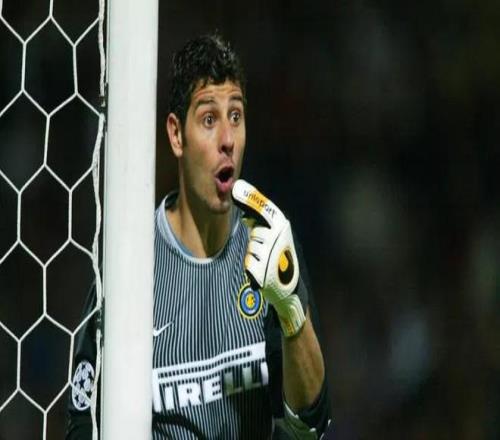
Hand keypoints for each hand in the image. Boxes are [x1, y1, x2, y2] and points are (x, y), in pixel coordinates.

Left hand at [232, 179, 305, 336]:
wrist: (290, 289)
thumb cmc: (281, 259)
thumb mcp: (277, 237)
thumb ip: (264, 223)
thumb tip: (246, 210)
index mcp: (284, 226)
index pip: (264, 208)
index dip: (249, 198)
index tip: (236, 188)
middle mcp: (278, 237)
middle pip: (256, 231)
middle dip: (259, 239)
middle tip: (268, 248)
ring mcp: (271, 253)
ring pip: (252, 247)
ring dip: (256, 254)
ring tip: (269, 262)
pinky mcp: (263, 270)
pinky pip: (250, 262)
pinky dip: (254, 267)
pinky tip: (264, 271)